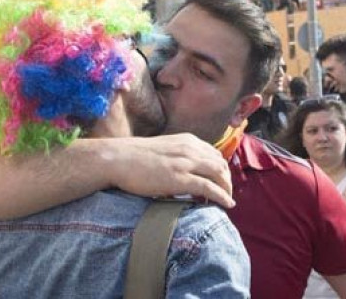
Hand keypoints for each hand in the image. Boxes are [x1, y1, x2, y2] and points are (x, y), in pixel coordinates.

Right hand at [112, 134, 234, 207]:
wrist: (118, 158)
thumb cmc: (133, 156)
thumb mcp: (162, 149)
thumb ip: (176, 155)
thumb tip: (181, 170)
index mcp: (187, 141)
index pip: (214, 155)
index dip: (221, 170)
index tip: (220, 181)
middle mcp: (191, 149)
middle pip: (221, 165)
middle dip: (227, 180)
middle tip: (225, 193)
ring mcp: (186, 163)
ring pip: (219, 175)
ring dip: (227, 189)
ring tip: (227, 200)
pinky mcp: (181, 179)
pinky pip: (210, 188)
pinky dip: (222, 196)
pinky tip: (227, 204)